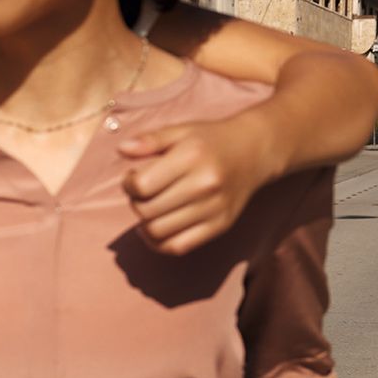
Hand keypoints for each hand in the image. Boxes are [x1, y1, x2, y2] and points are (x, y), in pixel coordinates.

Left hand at [118, 110, 283, 254]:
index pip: (142, 186)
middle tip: (141, 193)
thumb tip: (122, 149)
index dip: (128, 184)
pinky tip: (156, 228)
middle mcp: (204, 185)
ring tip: (150, 208)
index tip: (133, 177)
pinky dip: (159, 243)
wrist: (255, 152)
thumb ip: (150, 140)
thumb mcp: (181, 131)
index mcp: (192, 157)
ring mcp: (214, 209)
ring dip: (144, 223)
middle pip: (147, 211)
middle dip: (135, 203)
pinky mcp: (219, 226)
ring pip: (158, 232)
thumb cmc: (211, 140)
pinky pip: (178, 247)